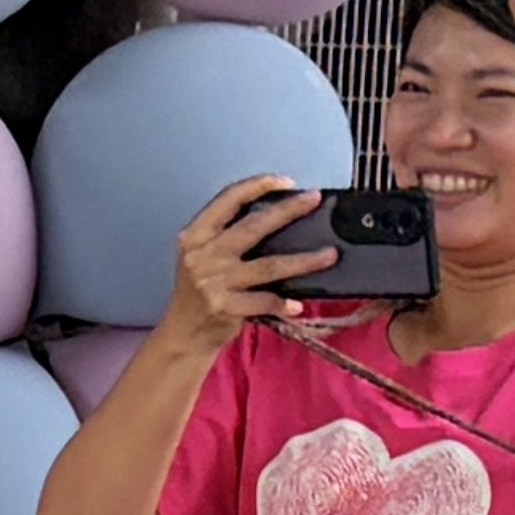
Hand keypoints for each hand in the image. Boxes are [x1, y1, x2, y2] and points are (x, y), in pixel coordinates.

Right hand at [167, 175, 339, 345]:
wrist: (183, 332)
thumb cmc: (199, 290)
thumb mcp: (201, 256)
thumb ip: (226, 236)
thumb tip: (276, 215)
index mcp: (195, 236)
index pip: (227, 200)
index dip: (257, 186)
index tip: (286, 181)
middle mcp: (202, 255)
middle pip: (253, 226)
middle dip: (288, 210)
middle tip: (315, 199)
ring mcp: (213, 282)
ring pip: (269, 266)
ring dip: (304, 261)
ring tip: (330, 255)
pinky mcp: (225, 307)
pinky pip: (264, 301)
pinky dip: (283, 304)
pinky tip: (298, 305)